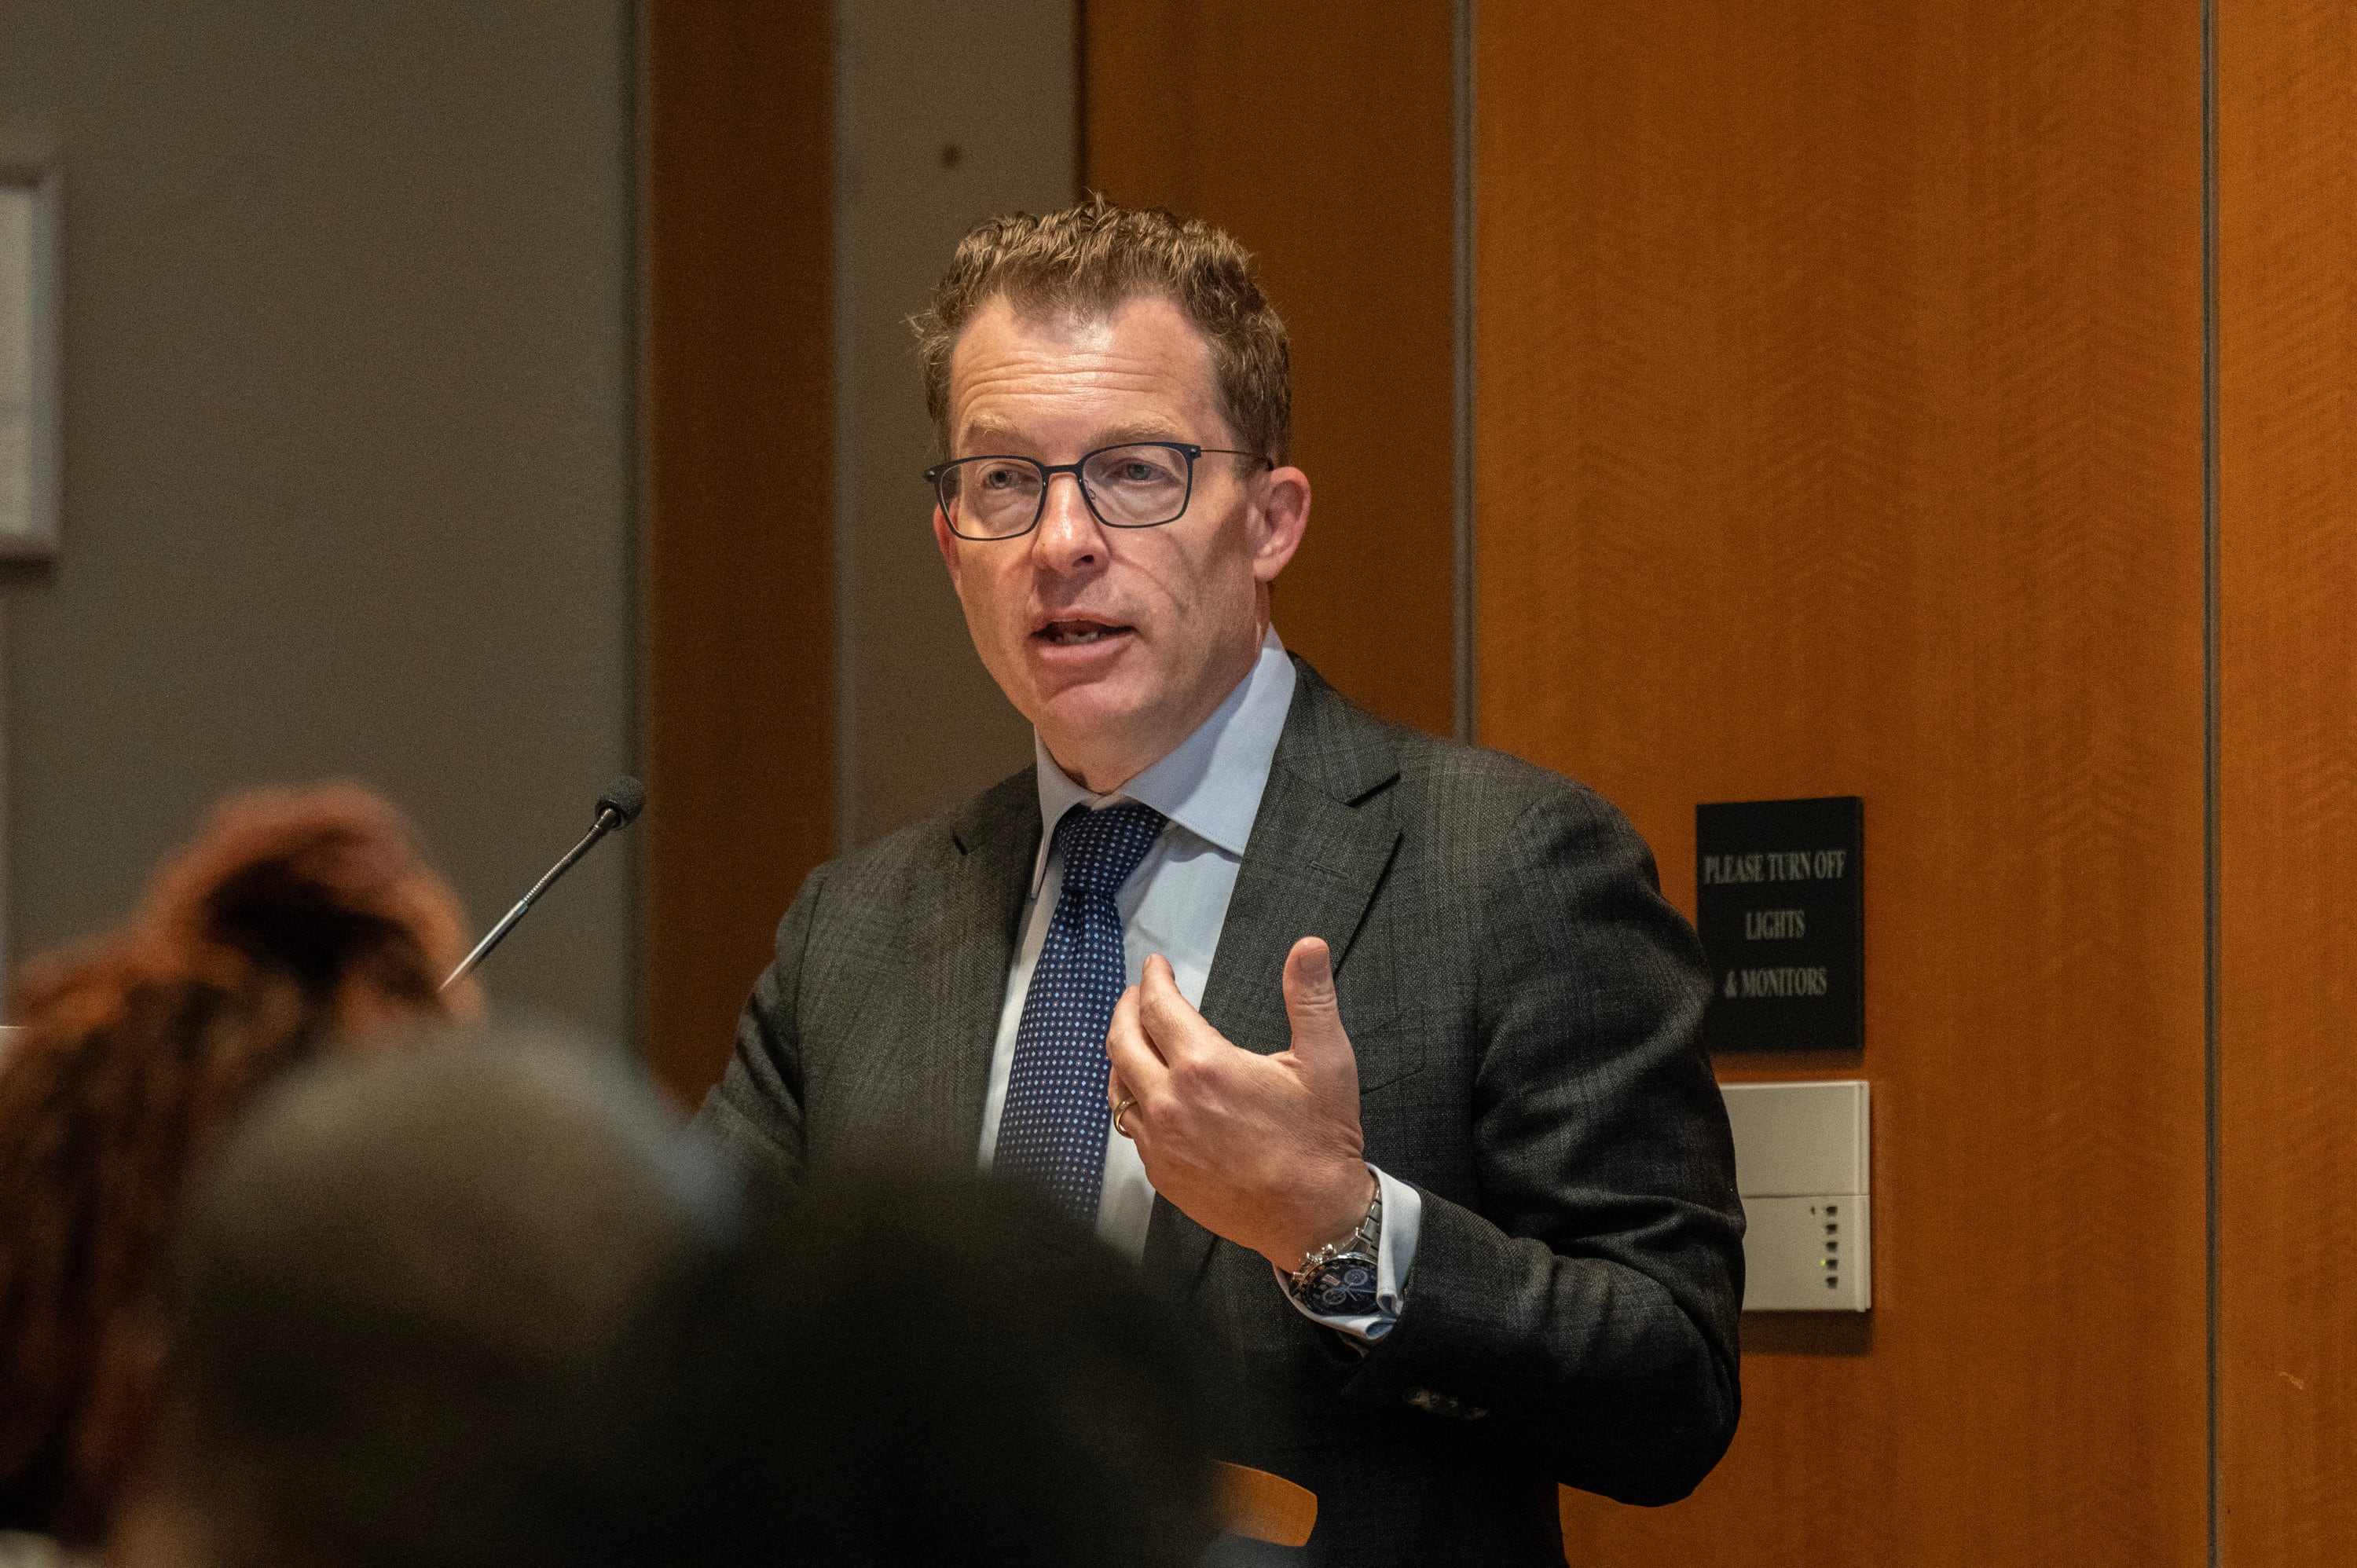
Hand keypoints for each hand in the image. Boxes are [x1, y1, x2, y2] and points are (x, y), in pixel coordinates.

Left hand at [1104, 937, 1375, 1268]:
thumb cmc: (1320, 1143)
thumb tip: (1307, 948)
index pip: (1159, 1007)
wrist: (1313, 1218)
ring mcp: (1160, 1141)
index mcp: (1206, 1068)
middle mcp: (1171, 1103)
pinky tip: (1146, 1091)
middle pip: (1123, 1040)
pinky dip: (1131, 1097)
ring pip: (1118, 1084)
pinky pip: (1130, 1124)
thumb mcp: (1326, 1060)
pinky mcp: (1161, 1171)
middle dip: (1128, 1008)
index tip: (1156, 967)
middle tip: (1138, 993)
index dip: (1154, 979)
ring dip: (1122, 1052)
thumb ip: (1310, 997)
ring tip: (1135, 1036)